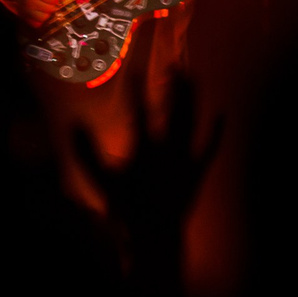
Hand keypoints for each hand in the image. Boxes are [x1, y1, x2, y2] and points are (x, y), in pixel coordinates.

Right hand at [0, 0, 70, 28]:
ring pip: (44, 18)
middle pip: (50, 9)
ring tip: (43, 7)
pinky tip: (38, 13)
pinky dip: (39, 20)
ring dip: (46, 13)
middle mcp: (29, 2)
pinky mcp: (22, 16)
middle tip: (47, 1)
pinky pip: (36, 24)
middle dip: (52, 6)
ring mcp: (25, 11)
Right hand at [72, 69, 222, 294]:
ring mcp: (187, 158)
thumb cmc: (128, 207)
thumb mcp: (100, 181)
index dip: (137, 87)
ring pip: (192, 123)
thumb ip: (87, 152)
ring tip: (194, 76)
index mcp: (145, 147)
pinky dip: (216, 132)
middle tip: (175, 62)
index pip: (140, 110)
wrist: (157, 235)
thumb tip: (75, 123)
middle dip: (174, 85)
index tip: (136, 67)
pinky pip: (210, 148)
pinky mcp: (198, 170)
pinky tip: (222, 115)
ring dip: (193, 100)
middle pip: (173, 110)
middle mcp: (169, 147)